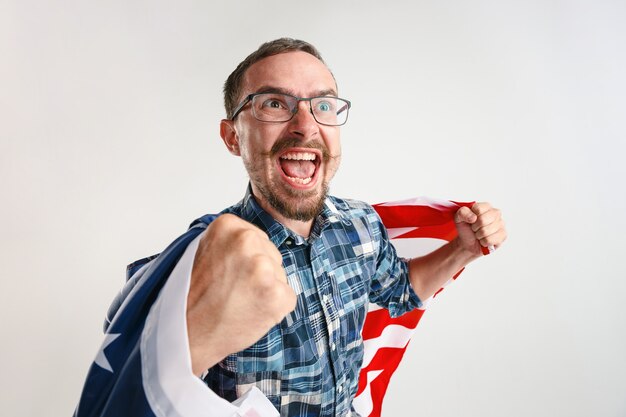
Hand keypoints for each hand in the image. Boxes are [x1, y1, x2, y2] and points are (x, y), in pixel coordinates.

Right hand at [186, 214, 296, 374]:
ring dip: (266, 291)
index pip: (256, 238)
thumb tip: (256, 241)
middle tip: (233, 290)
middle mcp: (247, 241)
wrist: (186, 334)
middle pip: (271, 255)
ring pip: (280, 276)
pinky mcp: (277, 294)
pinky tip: (251, 313)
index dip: (246, 260)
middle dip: (259, 273)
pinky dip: (275, 309)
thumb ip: (232, 243)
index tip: (229, 273)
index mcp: (227, 226)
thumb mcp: (205, 252)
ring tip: (239, 302)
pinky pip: (287, 298)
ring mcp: (263, 267)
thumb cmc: (193, 298)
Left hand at [454, 202, 506, 256]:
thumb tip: (473, 217)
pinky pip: (490, 240)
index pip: (479, 209)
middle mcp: (495, 213)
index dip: (471, 217)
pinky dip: (483, 242)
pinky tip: (484, 240)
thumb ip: (462, 213)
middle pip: (483, 220)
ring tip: (479, 234)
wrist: (468, 242)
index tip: (470, 220)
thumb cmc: (466, 228)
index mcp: (486, 206)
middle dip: (475, 227)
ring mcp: (501, 224)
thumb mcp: (458, 218)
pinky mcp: (503, 235)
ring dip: (478, 235)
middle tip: (474, 229)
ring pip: (486, 231)